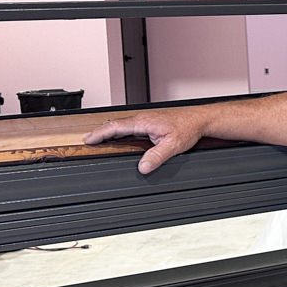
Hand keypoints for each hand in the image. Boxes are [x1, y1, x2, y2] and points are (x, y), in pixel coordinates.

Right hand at [83, 109, 206, 173]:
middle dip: (100, 132)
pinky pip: (129, 127)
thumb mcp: (173, 145)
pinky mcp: (149, 123)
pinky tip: (119, 139)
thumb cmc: (188, 128)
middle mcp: (141, 119)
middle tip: (88, 142)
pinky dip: (119, 132)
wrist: (199, 120)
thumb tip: (142, 167)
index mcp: (143, 122)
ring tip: (98, 140)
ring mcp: (145, 120)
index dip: (100, 133)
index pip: (115, 126)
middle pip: (114, 125)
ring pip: (121, 125)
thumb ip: (156, 156)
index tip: (88, 140)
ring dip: (109, 132)